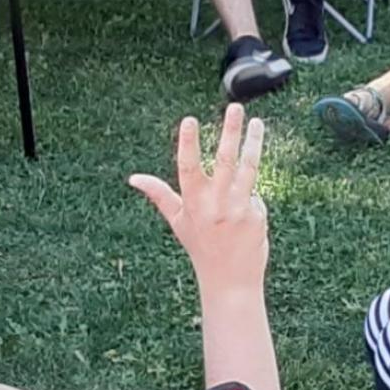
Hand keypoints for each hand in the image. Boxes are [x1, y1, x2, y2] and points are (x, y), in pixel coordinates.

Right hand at [129, 104, 267, 294]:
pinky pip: (256, 195)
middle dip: (229, 132)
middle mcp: (214, 205)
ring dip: (253, 143)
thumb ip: (159, 195)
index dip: (188, 143)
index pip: (187, 167)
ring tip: (257, 122)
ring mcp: (237, 210)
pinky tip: (248, 210)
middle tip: (235, 107)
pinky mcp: (256, 216)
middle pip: (223, 161)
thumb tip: (133, 178)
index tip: (190, 119)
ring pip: (247, 169)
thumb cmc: (201, 247)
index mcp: (192, 203)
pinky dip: (251, 196)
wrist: (229, 282)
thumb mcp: (177, 221)